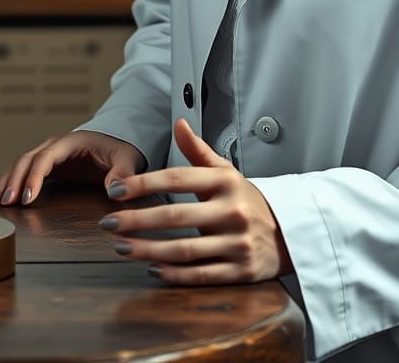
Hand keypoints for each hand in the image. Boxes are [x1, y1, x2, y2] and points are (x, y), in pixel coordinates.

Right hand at [0, 130, 146, 205]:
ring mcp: (50, 155)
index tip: (27, 197)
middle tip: (6, 202)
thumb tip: (114, 189)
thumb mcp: (126, 159)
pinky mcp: (49, 167)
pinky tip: (1, 196)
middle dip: (15, 180)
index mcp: (70, 142)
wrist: (119, 145)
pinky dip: (11, 182)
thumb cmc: (121, 150)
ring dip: (8, 181)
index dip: (34, 176)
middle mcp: (55, 146)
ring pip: (22, 164)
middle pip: (27, 159)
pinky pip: (25, 172)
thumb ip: (122, 173)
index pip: (45, 157)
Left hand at [98, 117, 295, 284]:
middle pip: (176, 216)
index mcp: (225, 182)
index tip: (116, 190)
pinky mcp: (240, 271)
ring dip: (148, 250)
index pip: (177, 178)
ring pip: (185, 250)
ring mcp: (237, 243)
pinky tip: (151, 268)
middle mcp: (231, 211)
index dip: (144, 184)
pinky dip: (174, 274)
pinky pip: (201, 274)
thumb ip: (198, 150)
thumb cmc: (248, 200)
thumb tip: (178, 123)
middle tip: (108, 222)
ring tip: (121, 247)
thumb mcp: (226, 171)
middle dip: (137, 220)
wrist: (291, 233)